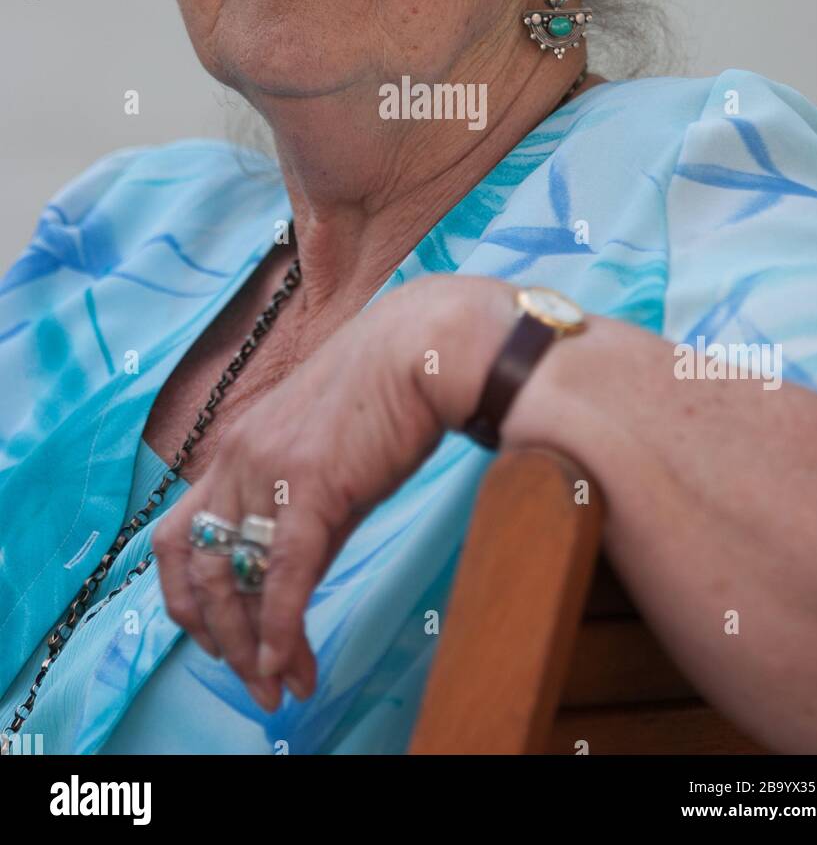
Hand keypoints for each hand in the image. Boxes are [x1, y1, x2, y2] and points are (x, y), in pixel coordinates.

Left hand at [150, 273, 517, 709]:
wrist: (423, 347)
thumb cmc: (385, 394)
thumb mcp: (323, 455)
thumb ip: (300, 515)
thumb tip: (292, 584)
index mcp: (234, 450)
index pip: (177, 538)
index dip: (188, 600)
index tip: (218, 641)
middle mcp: (236, 461)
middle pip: (195, 567)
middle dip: (219, 637)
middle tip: (254, 681)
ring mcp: (267, 471)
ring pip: (231, 579)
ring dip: (249, 646)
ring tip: (277, 685)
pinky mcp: (310, 485)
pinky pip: (283, 575)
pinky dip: (281, 630)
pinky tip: (291, 665)